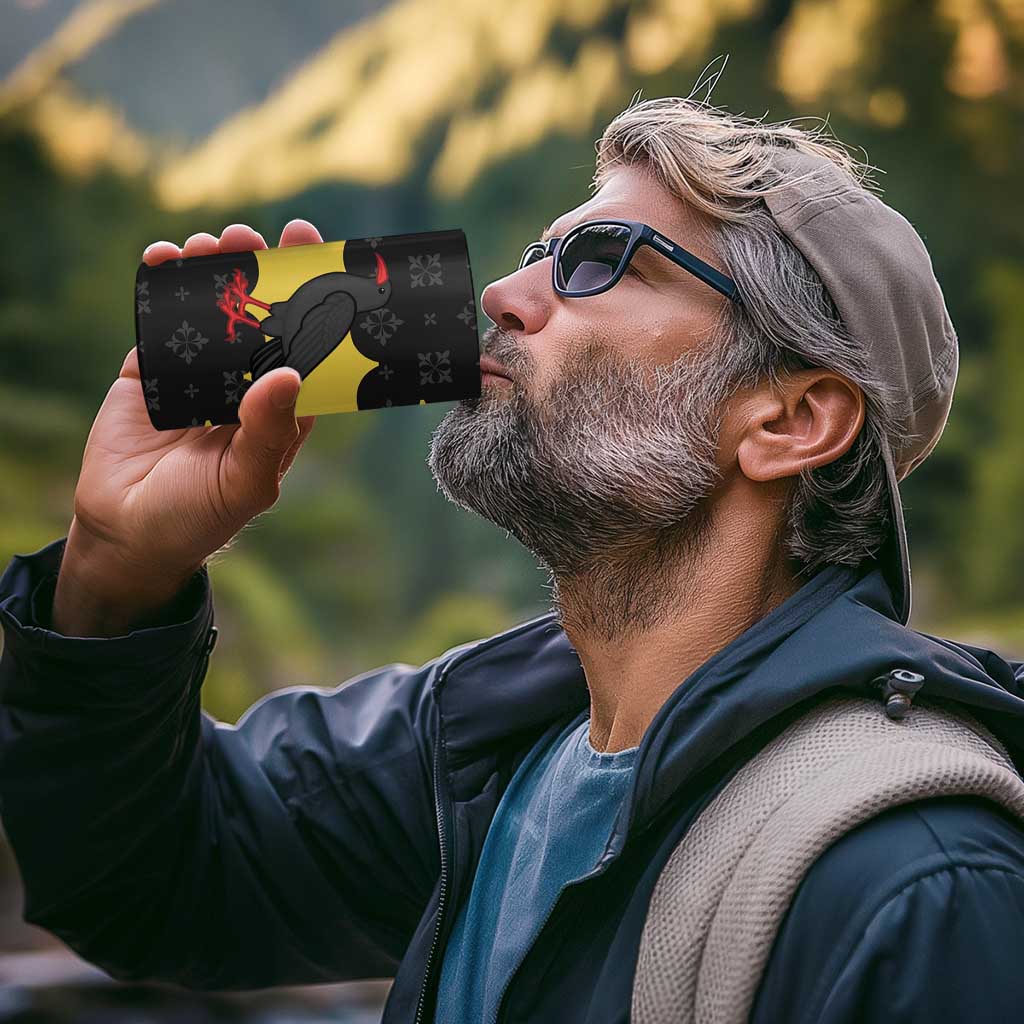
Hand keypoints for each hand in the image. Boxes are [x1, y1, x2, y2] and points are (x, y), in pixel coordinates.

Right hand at [53, 220, 322, 634]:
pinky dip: (163, 284)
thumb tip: (288, 373)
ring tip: (213, 244)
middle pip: (261, 314)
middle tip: (257, 238)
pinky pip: (160, 318)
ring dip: (214, 270)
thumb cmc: (199, 517)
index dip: (313, 301)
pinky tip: (165, 257)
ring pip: (212, 308)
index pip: (307, 345)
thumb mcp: (245, 482)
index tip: (318, 255)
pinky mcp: (153, 368)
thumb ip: (268, 432)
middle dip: (261, 272)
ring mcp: (200, 372)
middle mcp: (246, 383)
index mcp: (281, 408)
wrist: (126, 533)